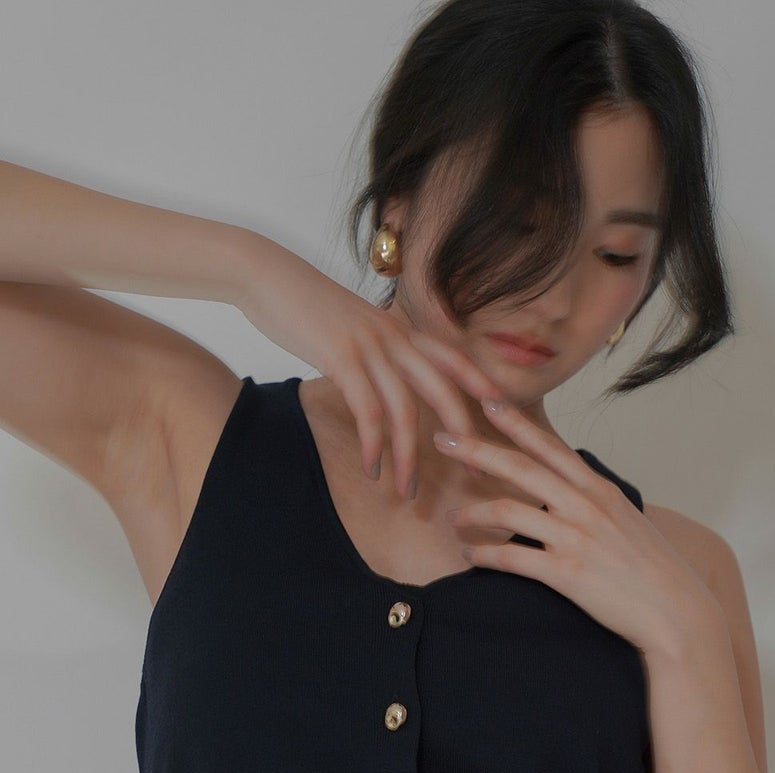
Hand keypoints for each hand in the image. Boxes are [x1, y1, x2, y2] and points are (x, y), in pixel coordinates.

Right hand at [236, 237, 504, 495]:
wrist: (265, 275)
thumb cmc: (307, 305)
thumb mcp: (355, 326)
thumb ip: (380, 350)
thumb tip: (390, 379)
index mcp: (401, 329)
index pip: (454, 359)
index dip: (481, 387)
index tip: (503, 418)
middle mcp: (395, 337)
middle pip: (443, 391)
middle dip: (462, 434)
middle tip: (473, 472)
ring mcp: (370, 347)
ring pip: (404, 410)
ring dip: (408, 457)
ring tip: (407, 491)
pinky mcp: (342, 358)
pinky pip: (367, 410)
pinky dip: (373, 444)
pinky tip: (373, 468)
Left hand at [435, 398, 720, 655]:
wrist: (677, 612)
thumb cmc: (656, 573)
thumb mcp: (630, 523)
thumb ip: (599, 503)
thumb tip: (578, 492)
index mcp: (600, 491)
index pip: (551, 447)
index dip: (516, 423)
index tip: (486, 402)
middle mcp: (586, 507)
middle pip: (520, 468)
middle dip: (476, 449)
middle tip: (443, 438)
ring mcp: (576, 538)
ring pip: (508, 510)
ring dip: (473, 512)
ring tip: (454, 519)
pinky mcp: (567, 573)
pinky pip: (511, 557)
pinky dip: (484, 553)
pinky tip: (471, 554)